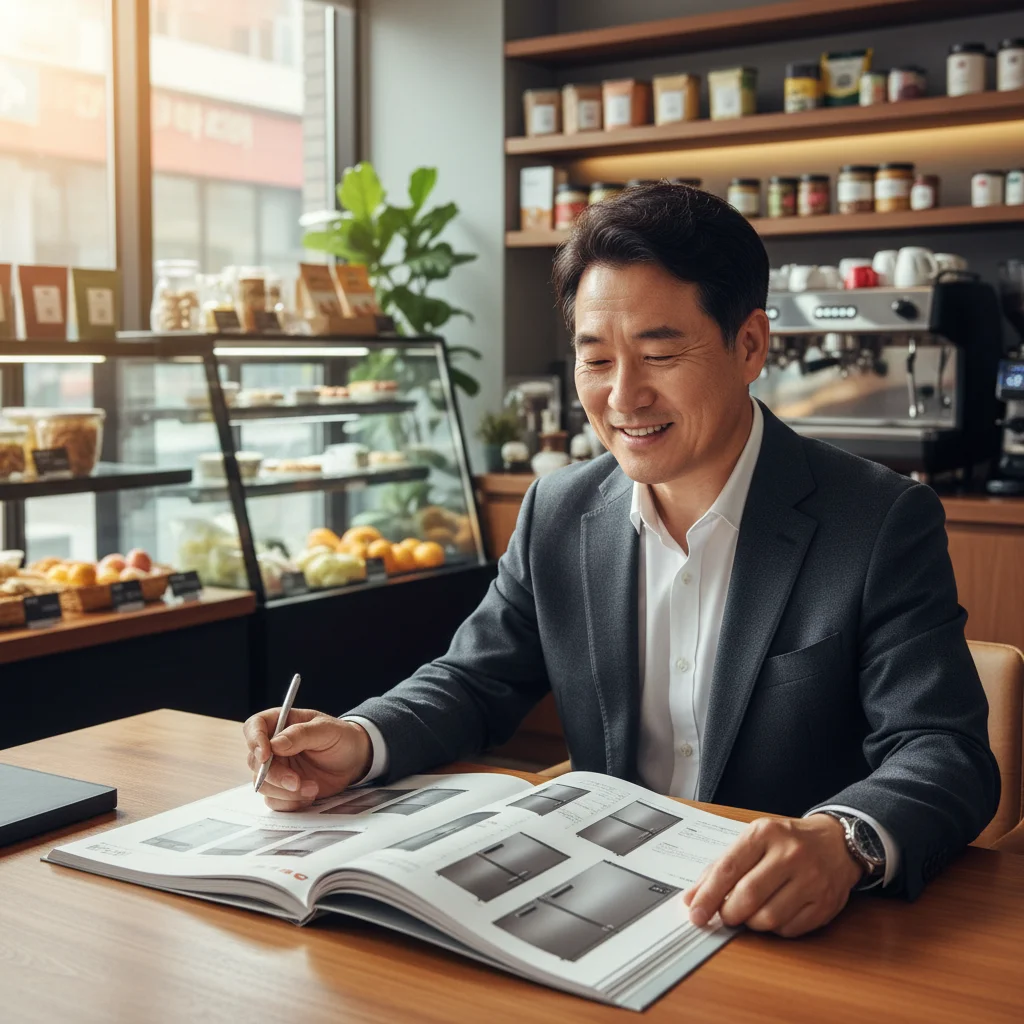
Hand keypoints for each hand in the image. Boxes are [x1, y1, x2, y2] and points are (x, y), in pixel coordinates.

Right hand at [242, 708, 372, 810]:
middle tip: (295, 781)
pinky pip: (274, 800)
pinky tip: (309, 794)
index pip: (254, 726)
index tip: (265, 755)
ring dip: (285, 791)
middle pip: (255, 761)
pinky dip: (290, 802)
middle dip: (275, 775)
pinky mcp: (283, 788)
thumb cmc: (341, 738)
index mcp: (281, 723)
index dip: (255, 740)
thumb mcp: (326, 730)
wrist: (354, 760)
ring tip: (312, 788)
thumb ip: (301, 734)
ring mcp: (277, 768)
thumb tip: (275, 743)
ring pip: (263, 784)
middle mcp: (274, 746)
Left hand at [682, 814, 862, 937]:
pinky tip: (774, 913)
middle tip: (724, 915)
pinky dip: (774, 928)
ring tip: (750, 912)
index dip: (708, 895)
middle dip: (728, 913)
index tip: (695, 912)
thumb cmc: (787, 842)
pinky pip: (788, 929)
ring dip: (751, 922)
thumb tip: (693, 898)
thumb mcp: (754, 840)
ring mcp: (811, 880)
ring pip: (768, 917)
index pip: (728, 868)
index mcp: (765, 833)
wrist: (836, 843)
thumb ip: (722, 867)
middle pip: (747, 896)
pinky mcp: (825, 904)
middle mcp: (790, 854)